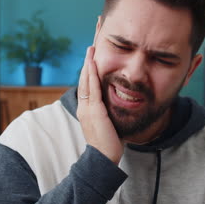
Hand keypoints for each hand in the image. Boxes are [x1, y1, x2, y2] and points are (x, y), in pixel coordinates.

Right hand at [77, 46, 123, 164]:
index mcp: (86, 109)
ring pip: (86, 81)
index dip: (89, 69)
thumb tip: (120, 104)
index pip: (87, 85)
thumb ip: (110, 112)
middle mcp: (83, 107)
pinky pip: (92, 89)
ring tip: (90, 48)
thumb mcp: (109, 123)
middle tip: (91, 45)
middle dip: (88, 61)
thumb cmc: (109, 143)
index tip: (92, 56)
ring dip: (88, 63)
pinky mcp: (94, 111)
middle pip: (84, 79)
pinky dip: (91, 75)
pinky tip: (93, 63)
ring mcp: (87, 108)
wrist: (104, 158)